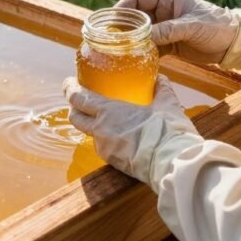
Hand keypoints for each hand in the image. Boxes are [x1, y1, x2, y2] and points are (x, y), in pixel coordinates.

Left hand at [64, 75, 198, 186]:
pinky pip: (104, 148)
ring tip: (106, 121)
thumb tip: (160, 78)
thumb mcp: (167, 104)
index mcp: (109, 111)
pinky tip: (120, 138)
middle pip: (75, 118)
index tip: (69, 84)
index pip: (79, 98)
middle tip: (80, 102)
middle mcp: (100, 129)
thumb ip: (161, 89)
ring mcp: (104, 148)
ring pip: (90, 134)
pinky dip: (108, 140)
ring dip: (93, 127)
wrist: (172, 161)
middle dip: (74, 109)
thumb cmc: (168, 130)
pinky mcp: (112, 162)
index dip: (70, 90)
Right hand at [116, 0, 237, 64]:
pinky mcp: (171, 44)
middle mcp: (164, 12)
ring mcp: (166, 29)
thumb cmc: (216, 25)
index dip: (123, 8)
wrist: (235, 43)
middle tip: (111, 39)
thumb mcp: (191, 26)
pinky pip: (152, 48)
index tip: (111, 20)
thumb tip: (144, 38)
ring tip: (120, 52)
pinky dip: (144, 53)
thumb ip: (168, 30)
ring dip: (133, 42)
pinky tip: (136, 61)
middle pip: (137, 18)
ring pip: (142, 35)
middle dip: (124, 28)